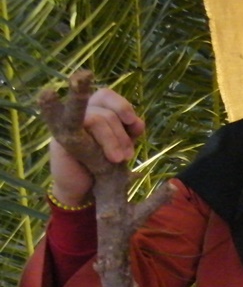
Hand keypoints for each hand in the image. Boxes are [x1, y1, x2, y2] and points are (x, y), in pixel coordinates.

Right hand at [50, 88, 144, 205]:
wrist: (84, 191)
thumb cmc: (102, 165)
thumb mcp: (120, 146)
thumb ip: (129, 132)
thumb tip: (137, 123)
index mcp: (93, 110)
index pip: (106, 95)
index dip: (123, 106)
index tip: (134, 125)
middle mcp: (78, 113)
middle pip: (105, 112)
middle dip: (121, 135)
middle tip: (127, 156)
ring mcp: (66, 124)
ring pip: (96, 119)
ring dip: (113, 141)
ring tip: (118, 159)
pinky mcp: (60, 138)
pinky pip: (75, 127)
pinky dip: (93, 133)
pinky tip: (95, 138)